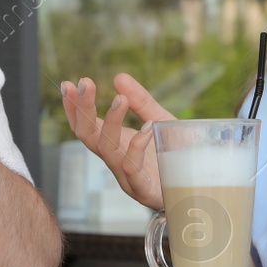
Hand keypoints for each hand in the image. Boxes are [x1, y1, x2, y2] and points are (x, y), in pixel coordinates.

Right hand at [60, 74, 174, 208]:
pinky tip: (148, 128)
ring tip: (120, 99)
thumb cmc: (176, 156)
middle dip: (82, 109)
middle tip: (85, 83)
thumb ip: (141, 101)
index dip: (73, 107)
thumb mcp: (161, 120)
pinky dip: (136, 147)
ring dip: (110, 123)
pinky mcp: (144, 190)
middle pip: (88, 136)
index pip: (85, 126)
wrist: (199, 187)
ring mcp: (127, 176)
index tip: (67, 84)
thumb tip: (119, 76)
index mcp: (115, 144)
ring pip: (107, 150)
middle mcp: (115, 160)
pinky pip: (131, 168)